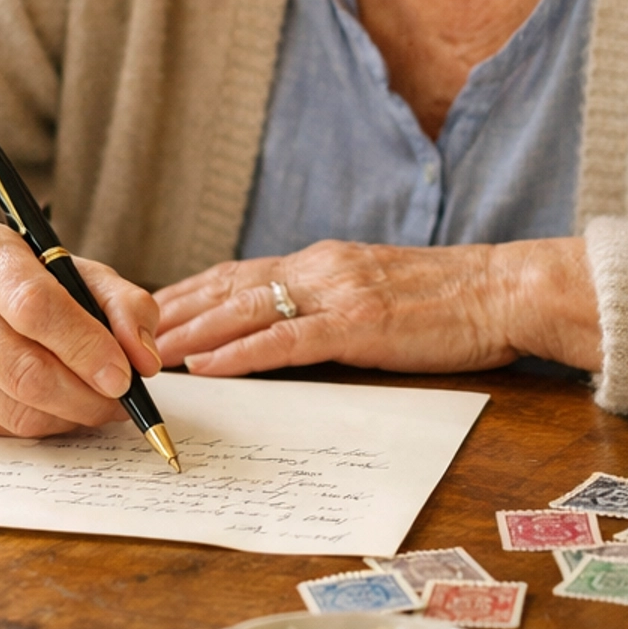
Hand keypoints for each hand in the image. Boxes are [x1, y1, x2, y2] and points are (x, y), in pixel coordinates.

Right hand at [0, 222, 160, 437]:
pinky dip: (46, 424)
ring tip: (102, 404)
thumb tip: (145, 360)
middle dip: (86, 394)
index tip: (125, 375)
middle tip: (123, 400)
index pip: (35, 307)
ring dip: (72, 415)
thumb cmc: (24, 277)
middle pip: (25, 369)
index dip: (85, 346)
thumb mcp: (76, 269)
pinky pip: (2, 427)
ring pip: (16, 408)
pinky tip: (64, 407)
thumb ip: (123, 304)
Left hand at [153, 236, 600, 378]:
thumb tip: (292, 324)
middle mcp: (321, 268)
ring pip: (245, 310)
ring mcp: (337, 294)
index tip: (146, 309)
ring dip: (191, 333)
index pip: (240, 274)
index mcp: (325, 262)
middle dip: (172, 311)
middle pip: (228, 287)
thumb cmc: (451, 301)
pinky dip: (240, 353)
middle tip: (121, 330)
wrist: (506, 291)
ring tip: (145, 352)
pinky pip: (285, 340)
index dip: (189, 292)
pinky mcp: (358, 325)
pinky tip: (207, 367)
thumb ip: (333, 302)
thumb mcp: (378, 291)